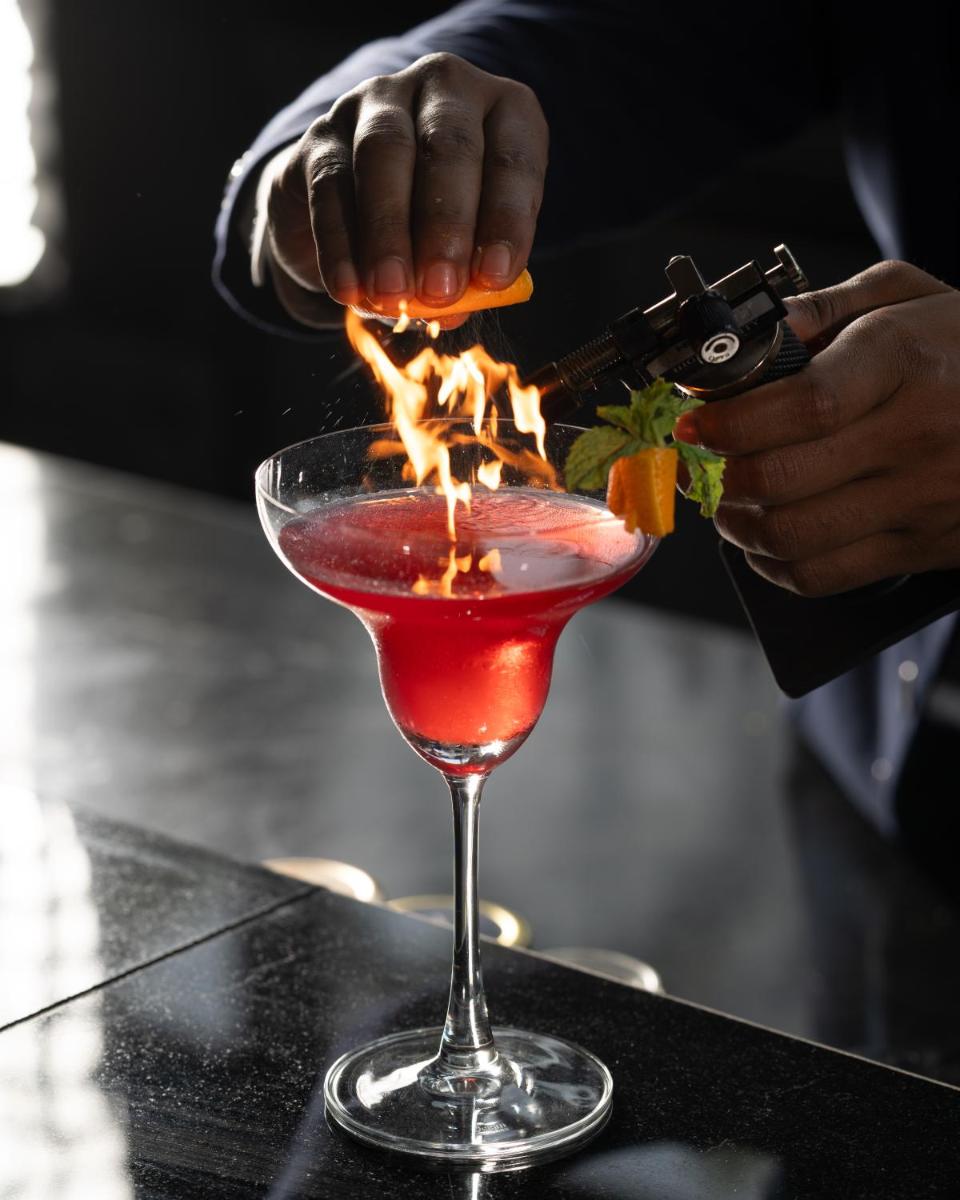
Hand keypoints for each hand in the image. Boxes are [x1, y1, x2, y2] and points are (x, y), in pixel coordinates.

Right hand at [261, 53, 547, 328]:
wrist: (353, 212)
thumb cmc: (432, 229)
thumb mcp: (468, 249)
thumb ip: (467, 277)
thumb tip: (453, 311)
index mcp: (502, 111)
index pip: (513, 158)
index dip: (507, 219)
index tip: (495, 276)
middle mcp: (444, 88)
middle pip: (447, 146)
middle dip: (446, 225)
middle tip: (440, 289)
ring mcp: (378, 102)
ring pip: (384, 153)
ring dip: (390, 230)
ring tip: (394, 293)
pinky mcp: (321, 134)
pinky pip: (331, 184)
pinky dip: (340, 243)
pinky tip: (349, 288)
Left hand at [674, 261, 959, 595]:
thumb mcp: (913, 297)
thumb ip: (831, 306)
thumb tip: (758, 329)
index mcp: (905, 364)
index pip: (803, 405)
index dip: (732, 421)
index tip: (696, 421)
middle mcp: (913, 437)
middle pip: (782, 478)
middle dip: (718, 475)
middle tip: (697, 462)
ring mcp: (921, 499)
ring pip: (794, 536)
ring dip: (736, 525)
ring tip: (724, 502)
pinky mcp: (924, 546)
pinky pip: (825, 576)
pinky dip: (774, 567)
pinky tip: (761, 542)